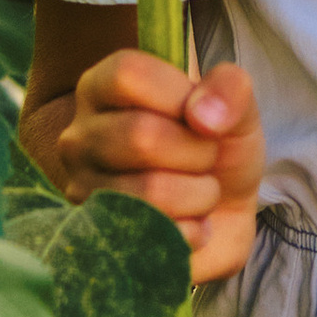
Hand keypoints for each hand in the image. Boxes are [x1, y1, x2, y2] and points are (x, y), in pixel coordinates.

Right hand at [31, 46, 264, 284]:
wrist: (223, 215)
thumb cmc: (218, 150)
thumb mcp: (237, 107)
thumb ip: (230, 90)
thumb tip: (203, 115)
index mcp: (101, 89)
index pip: (127, 74)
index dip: (178, 95)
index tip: (201, 114)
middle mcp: (79, 138)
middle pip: (140, 135)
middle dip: (198, 151)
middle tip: (206, 158)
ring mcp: (82, 192)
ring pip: (151, 190)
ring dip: (200, 194)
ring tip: (201, 191)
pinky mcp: (98, 241)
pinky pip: (155, 236)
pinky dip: (193, 231)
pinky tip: (190, 223)